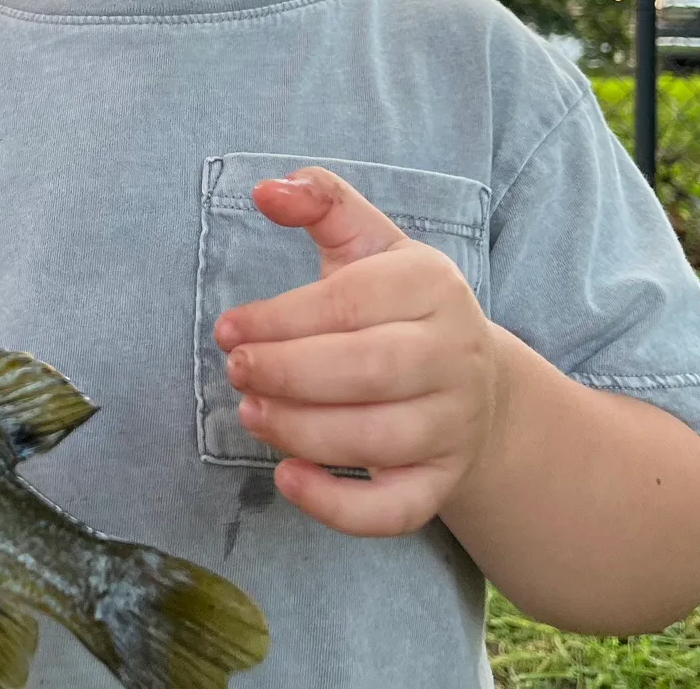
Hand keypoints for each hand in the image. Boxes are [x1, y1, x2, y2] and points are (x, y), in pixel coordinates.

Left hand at [213, 166, 503, 537]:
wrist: (473, 380)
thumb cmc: (398, 302)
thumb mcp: (369, 242)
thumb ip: (321, 202)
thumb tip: (265, 189)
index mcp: (433, 284)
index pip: (352, 303)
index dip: (281, 318)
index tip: (226, 328)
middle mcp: (454, 353)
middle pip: (368, 370)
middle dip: (289, 373)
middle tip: (236, 370)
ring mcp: (454, 423)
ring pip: (377, 438)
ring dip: (301, 432)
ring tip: (251, 413)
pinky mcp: (442, 483)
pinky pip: (397, 509)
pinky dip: (339, 507)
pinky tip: (287, 479)